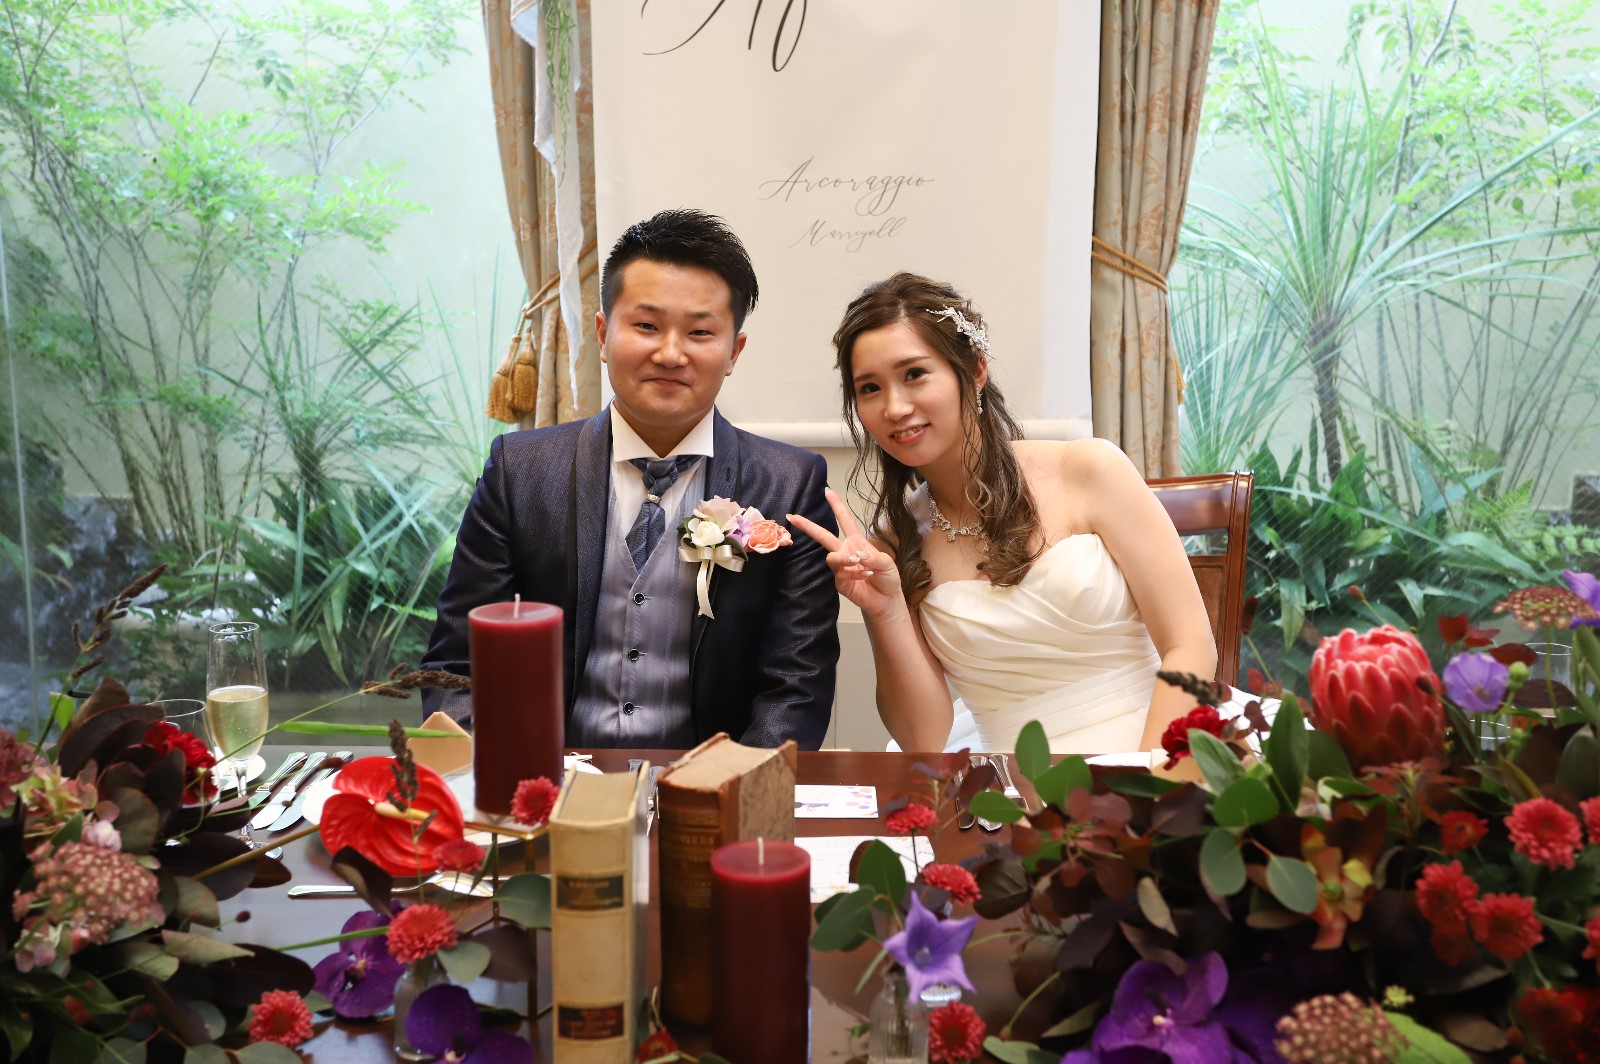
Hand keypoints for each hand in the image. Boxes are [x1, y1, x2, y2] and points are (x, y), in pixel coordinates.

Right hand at [788, 488, 904, 619]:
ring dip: (843, 558)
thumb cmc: (887, 577)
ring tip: (857, 562)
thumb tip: (857, 554)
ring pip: (831, 557)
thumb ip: (874, 557)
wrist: (887, 599)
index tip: (827, 491)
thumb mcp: (887, 563)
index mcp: (856, 541)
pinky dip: (853, 574)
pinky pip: (840, 574)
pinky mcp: (840, 582)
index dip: (837, 506)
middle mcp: (845, 552)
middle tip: (793, 517)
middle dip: (808, 526)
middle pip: (823, 536)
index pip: (845, 521)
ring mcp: (841, 567)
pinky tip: (864, 576)